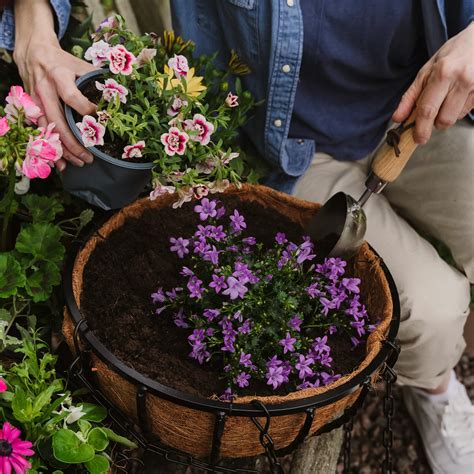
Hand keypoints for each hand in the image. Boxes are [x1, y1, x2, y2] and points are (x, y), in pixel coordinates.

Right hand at [13, 0, 96, 169]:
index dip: (86, 109)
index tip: (101, 119)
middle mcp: (45, 90)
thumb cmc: (62, 61)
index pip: (71, 96)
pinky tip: (61, 164)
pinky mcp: (33, 110)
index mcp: (59, 76)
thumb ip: (97, 79)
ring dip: (63, 150)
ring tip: (79, 163)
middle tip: (90, 156)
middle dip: (74, 142)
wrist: (33, 54)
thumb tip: (122, 94)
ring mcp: (36, 102)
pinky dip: (51, 150)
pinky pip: (41, 133)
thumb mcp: (79, 64)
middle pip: (58, 120)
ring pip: (48, 131)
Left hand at [393, 22, 473, 143]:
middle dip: (435, 122)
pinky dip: (459, 109)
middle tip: (433, 111)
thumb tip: (398, 118)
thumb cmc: (450, 56)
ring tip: (447, 97)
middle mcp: (462, 80)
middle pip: (444, 119)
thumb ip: (410, 97)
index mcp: (443, 73)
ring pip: (456, 118)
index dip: (421, 128)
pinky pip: (467, 112)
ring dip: (447, 115)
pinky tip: (459, 95)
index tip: (418, 139)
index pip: (428, 109)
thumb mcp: (425, 71)